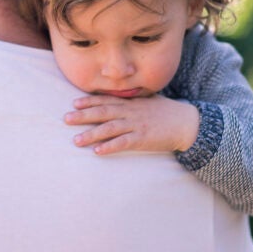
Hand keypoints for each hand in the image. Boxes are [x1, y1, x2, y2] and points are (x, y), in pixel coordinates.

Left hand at [64, 94, 200, 154]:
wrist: (186, 123)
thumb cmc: (166, 112)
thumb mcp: (148, 101)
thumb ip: (133, 101)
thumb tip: (118, 100)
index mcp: (131, 103)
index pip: (106, 100)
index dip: (89, 101)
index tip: (74, 103)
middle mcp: (131, 112)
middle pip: (103, 113)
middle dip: (83, 116)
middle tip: (65, 119)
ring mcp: (136, 125)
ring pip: (109, 129)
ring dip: (91, 134)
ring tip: (76, 140)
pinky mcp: (143, 139)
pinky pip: (123, 143)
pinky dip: (110, 146)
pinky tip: (98, 151)